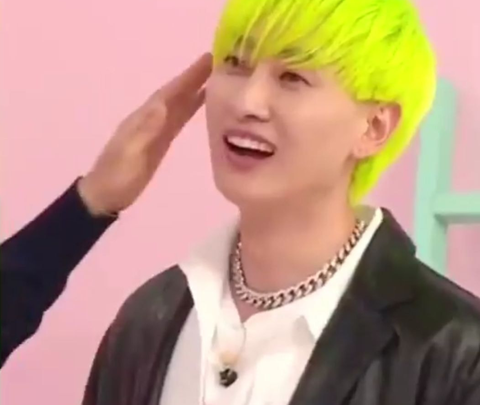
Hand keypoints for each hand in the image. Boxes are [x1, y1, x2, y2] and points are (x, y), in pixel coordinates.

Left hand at [78, 53, 211, 215]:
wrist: (106, 195)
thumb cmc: (117, 177)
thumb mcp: (130, 154)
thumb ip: (145, 130)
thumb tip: (162, 106)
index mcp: (143, 119)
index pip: (168, 93)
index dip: (187, 77)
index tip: (207, 60)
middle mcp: (150, 119)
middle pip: (175, 94)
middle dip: (195, 77)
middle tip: (219, 61)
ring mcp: (156, 130)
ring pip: (179, 104)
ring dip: (195, 89)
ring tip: (217, 77)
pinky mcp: (161, 141)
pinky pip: (179, 119)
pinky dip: (191, 108)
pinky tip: (202, 103)